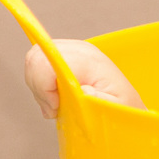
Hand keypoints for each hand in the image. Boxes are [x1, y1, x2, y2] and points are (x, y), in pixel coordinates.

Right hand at [24, 39, 145, 118]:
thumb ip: (98, 100)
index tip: (56, 107)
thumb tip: (83, 89)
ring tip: (57, 104)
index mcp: (89, 60)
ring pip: (34, 60)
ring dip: (38, 86)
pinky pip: (38, 62)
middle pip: (36, 57)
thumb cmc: (120, 107)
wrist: (125, 103)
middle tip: (54, 108)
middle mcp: (79, 49)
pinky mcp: (65, 54)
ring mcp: (71, 49)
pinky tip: (56, 96)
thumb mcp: (114, 109)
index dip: (43, 87)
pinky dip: (40, 82)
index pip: (48, 62)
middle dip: (38, 87)